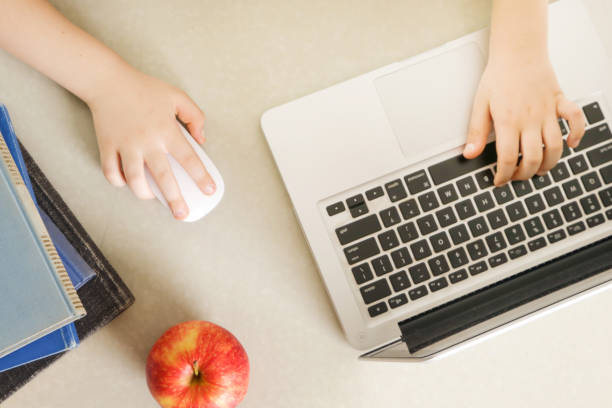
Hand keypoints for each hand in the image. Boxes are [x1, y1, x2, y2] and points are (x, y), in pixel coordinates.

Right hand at [87, 67, 215, 219]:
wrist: (108, 81)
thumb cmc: (144, 88)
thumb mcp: (177, 96)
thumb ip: (194, 117)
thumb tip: (202, 140)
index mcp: (167, 131)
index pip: (189, 159)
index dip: (201, 177)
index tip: (209, 191)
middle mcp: (147, 142)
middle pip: (164, 178)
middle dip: (175, 199)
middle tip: (182, 214)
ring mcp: (125, 146)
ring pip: (135, 180)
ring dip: (144, 194)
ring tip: (152, 198)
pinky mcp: (107, 146)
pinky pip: (111, 172)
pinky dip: (118, 181)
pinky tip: (127, 183)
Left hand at [463, 56, 585, 185]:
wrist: (518, 51)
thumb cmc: (499, 76)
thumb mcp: (479, 104)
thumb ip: (476, 131)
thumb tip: (469, 154)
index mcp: (508, 121)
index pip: (507, 158)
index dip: (503, 174)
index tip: (499, 180)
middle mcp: (530, 119)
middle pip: (532, 158)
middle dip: (523, 174)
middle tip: (516, 176)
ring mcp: (547, 112)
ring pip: (555, 146)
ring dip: (548, 164)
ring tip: (537, 169)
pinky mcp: (560, 102)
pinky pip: (576, 120)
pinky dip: (578, 134)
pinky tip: (570, 144)